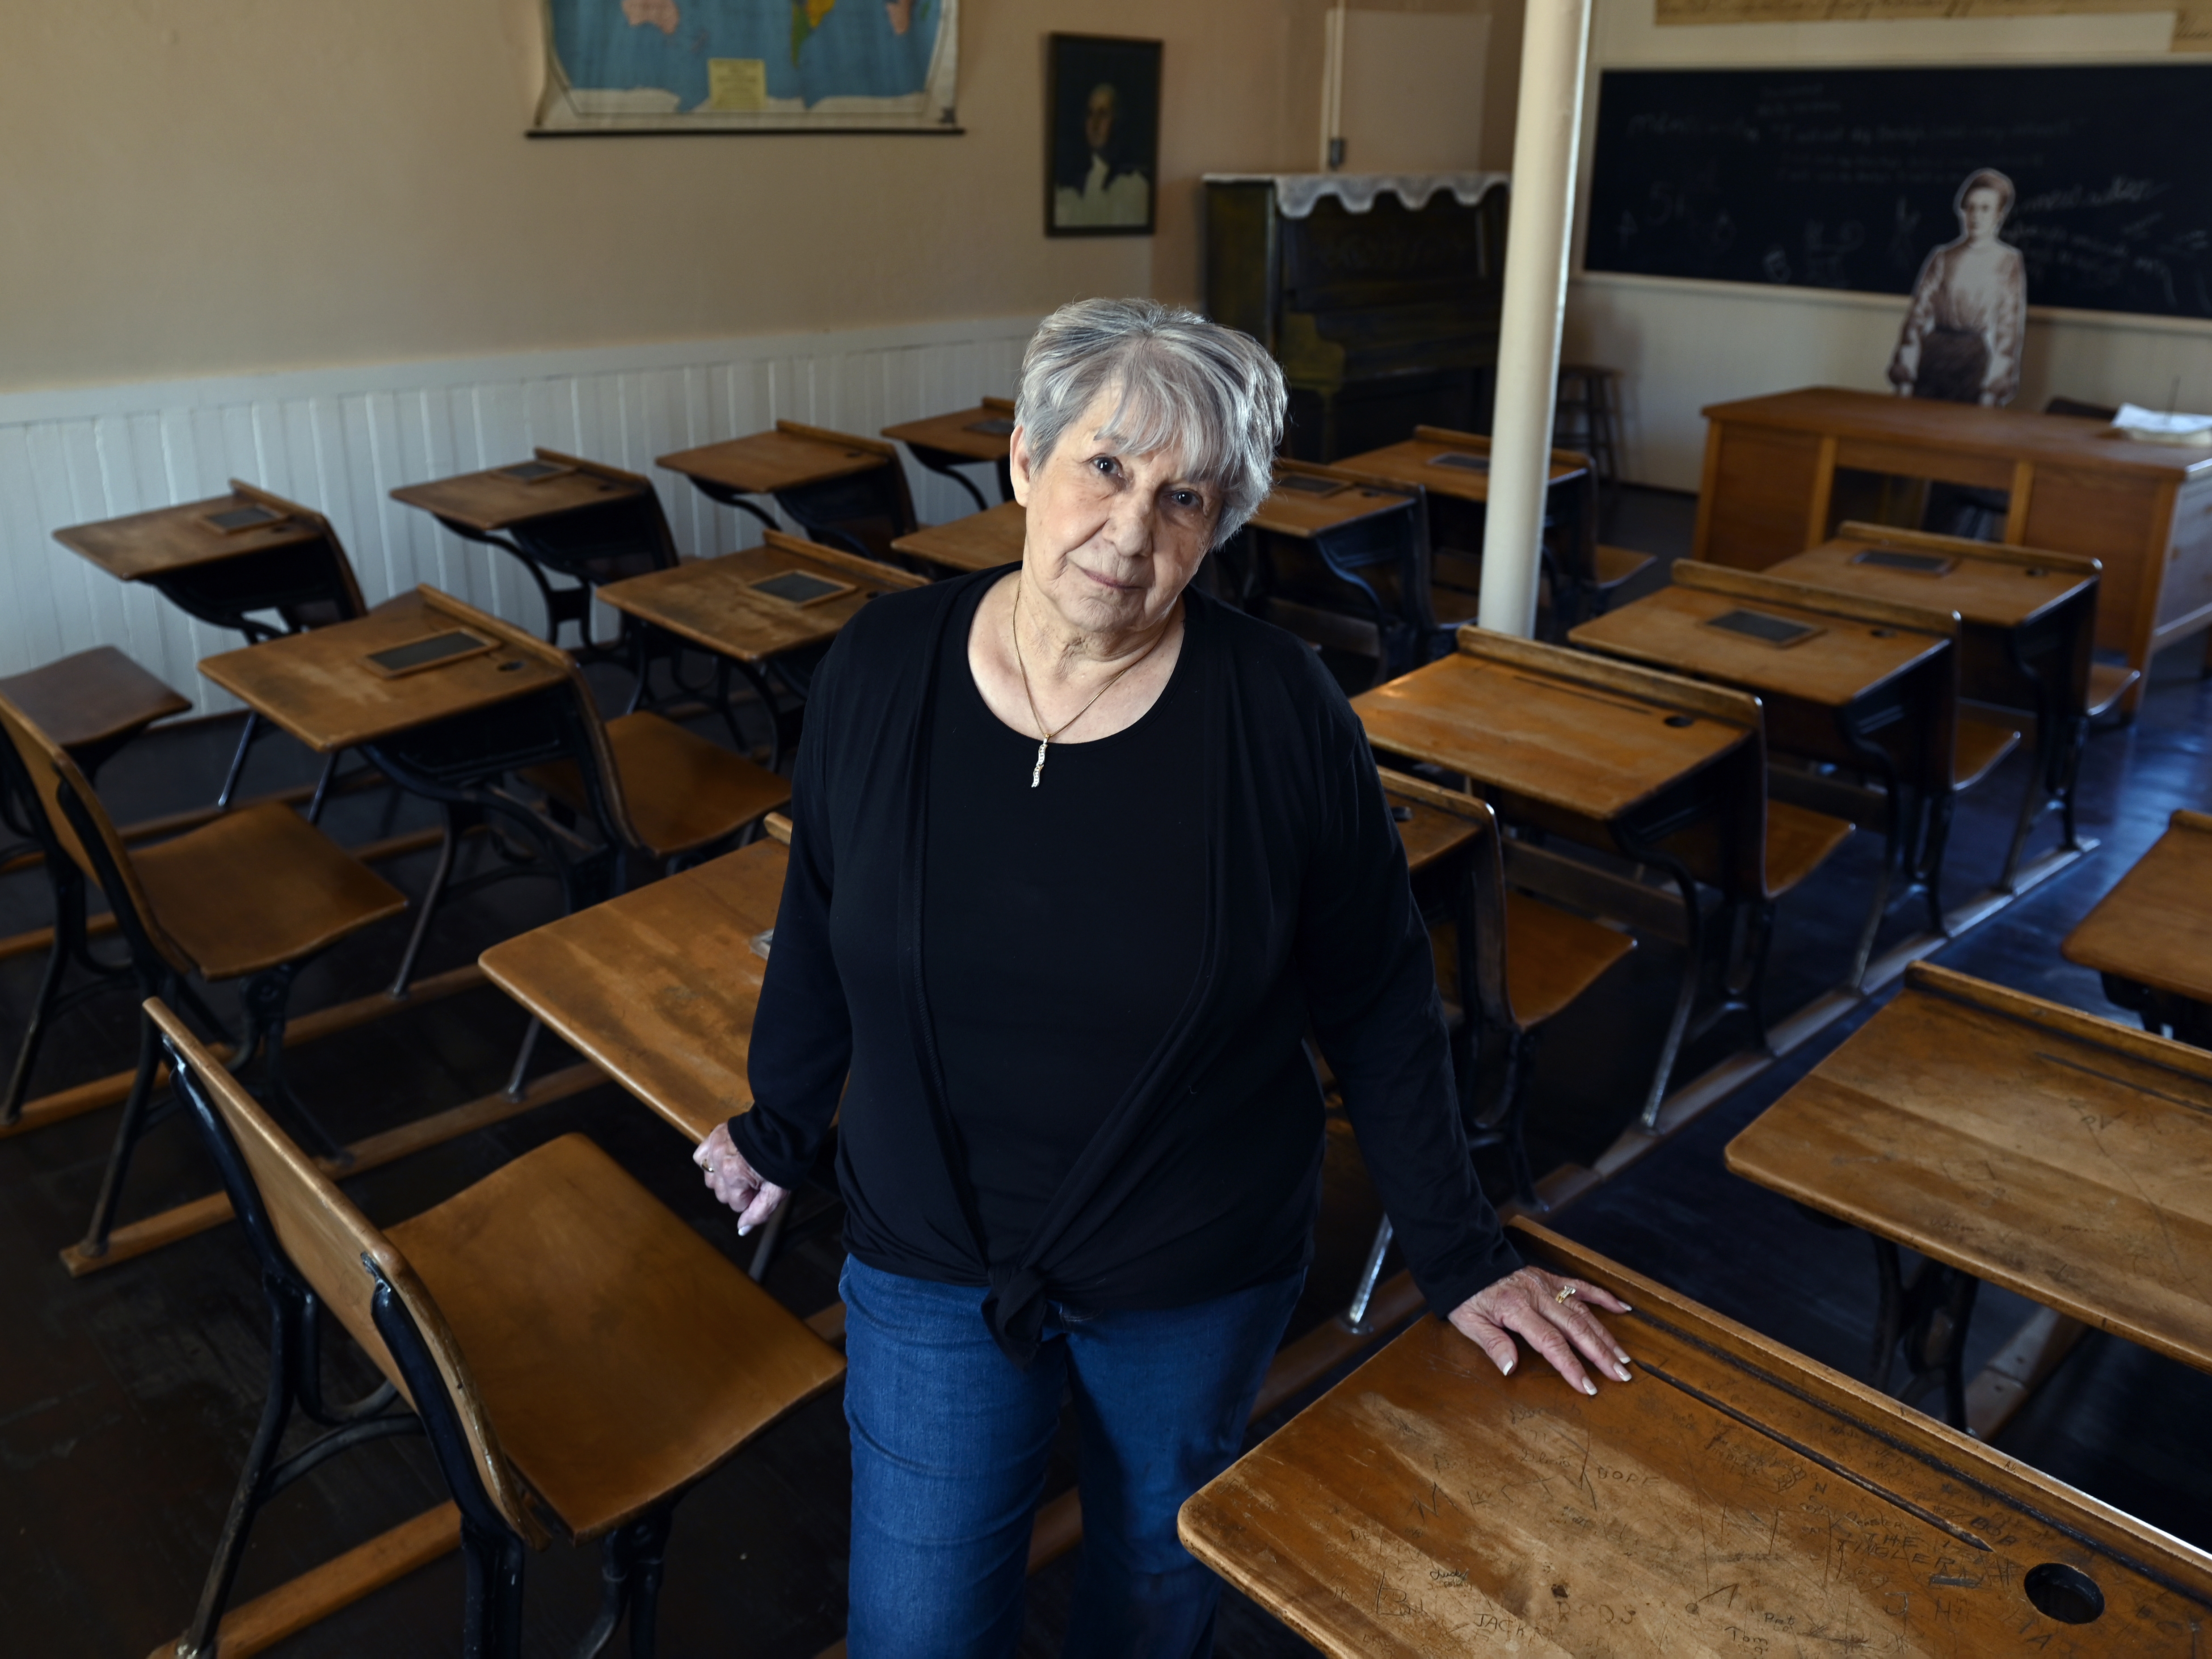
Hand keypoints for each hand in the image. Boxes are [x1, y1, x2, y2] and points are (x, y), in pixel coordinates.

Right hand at [693, 1124, 789, 1234]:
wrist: (784, 1128)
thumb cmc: (783, 1160)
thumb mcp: (777, 1191)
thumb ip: (759, 1212)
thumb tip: (741, 1230)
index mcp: (734, 1176)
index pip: (736, 1205)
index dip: (751, 1198)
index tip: (761, 1186)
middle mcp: (719, 1163)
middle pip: (722, 1194)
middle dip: (738, 1190)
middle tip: (754, 1177)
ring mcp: (714, 1148)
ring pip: (710, 1179)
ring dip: (723, 1179)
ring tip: (741, 1168)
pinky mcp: (712, 1137)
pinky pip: (701, 1158)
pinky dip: (710, 1162)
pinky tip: (725, 1160)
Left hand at [1447, 1266, 1633, 1396]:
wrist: (1466, 1259)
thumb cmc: (1468, 1295)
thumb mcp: (1469, 1322)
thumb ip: (1492, 1344)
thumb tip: (1511, 1369)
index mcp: (1517, 1309)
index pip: (1551, 1343)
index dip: (1571, 1366)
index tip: (1587, 1386)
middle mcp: (1537, 1295)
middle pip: (1576, 1328)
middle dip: (1601, 1354)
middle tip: (1620, 1376)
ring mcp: (1547, 1285)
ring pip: (1583, 1311)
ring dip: (1606, 1335)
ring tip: (1624, 1357)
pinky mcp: (1550, 1277)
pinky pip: (1581, 1286)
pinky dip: (1603, 1297)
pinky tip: (1622, 1309)